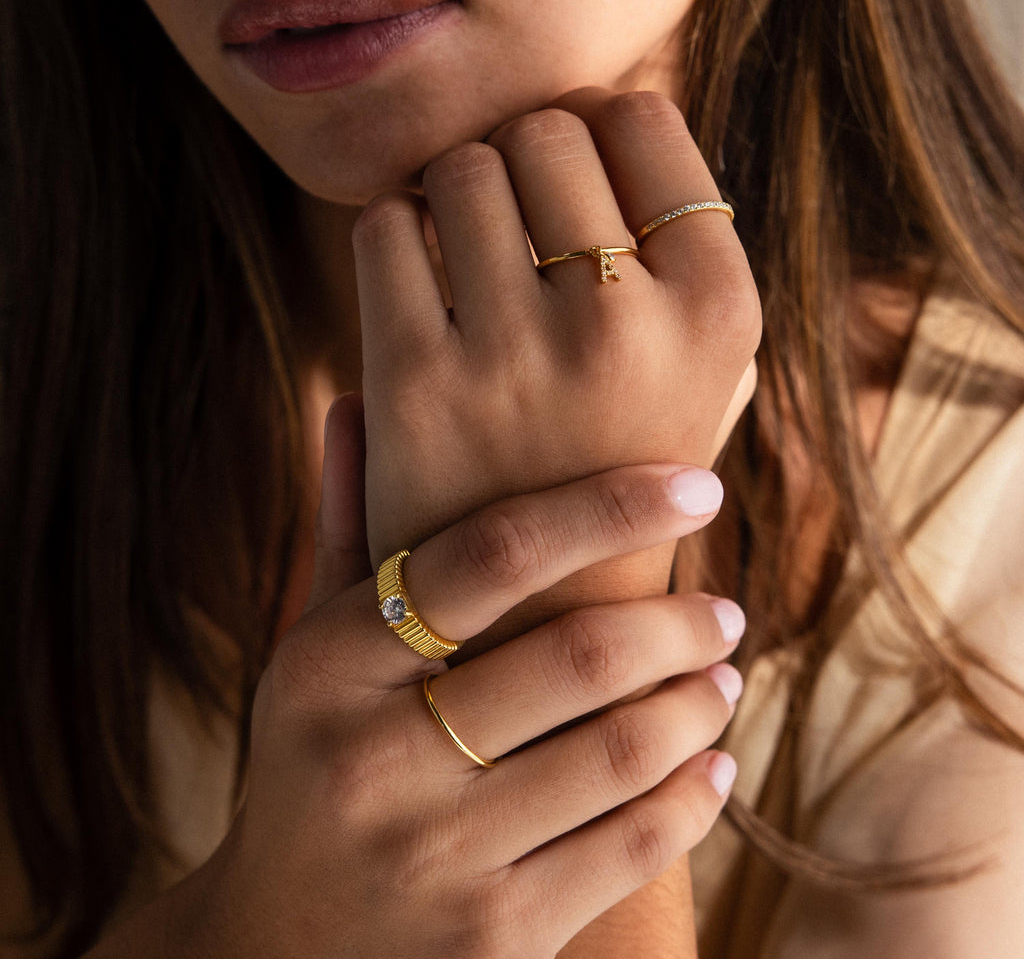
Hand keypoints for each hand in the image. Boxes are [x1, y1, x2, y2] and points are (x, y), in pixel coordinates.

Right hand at [158, 406, 741, 958]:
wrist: (280, 947)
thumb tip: (348, 399)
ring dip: (700, 702)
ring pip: (622, 751)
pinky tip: (713, 764)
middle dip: (679, 623)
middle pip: (578, 655)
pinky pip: (634, 847)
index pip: (489, 553)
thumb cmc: (318, 765)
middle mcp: (374, 758)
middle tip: (723, 610)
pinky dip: (696, 794)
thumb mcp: (315, 654)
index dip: (607, 507)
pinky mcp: (493, 939)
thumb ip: (346, 530)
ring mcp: (435, 856)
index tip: (699, 485)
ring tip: (722, 678)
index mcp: (331, 665)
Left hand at [353, 88, 759, 567]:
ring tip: (465, 241)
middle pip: (546, 132)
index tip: (574, 167)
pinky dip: (394, 230)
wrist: (542, 607)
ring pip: (462, 167)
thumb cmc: (626, 470)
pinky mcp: (415, 384)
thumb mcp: (709, 377)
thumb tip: (618, 123)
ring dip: (455, 189)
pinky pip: (386, 225)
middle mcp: (628, 326)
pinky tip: (415, 275)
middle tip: (514, 209)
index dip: (596, 127)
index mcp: (722, 311)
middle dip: (522, 156)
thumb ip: (691, 260)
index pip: (642, 118)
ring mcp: (518, 356)